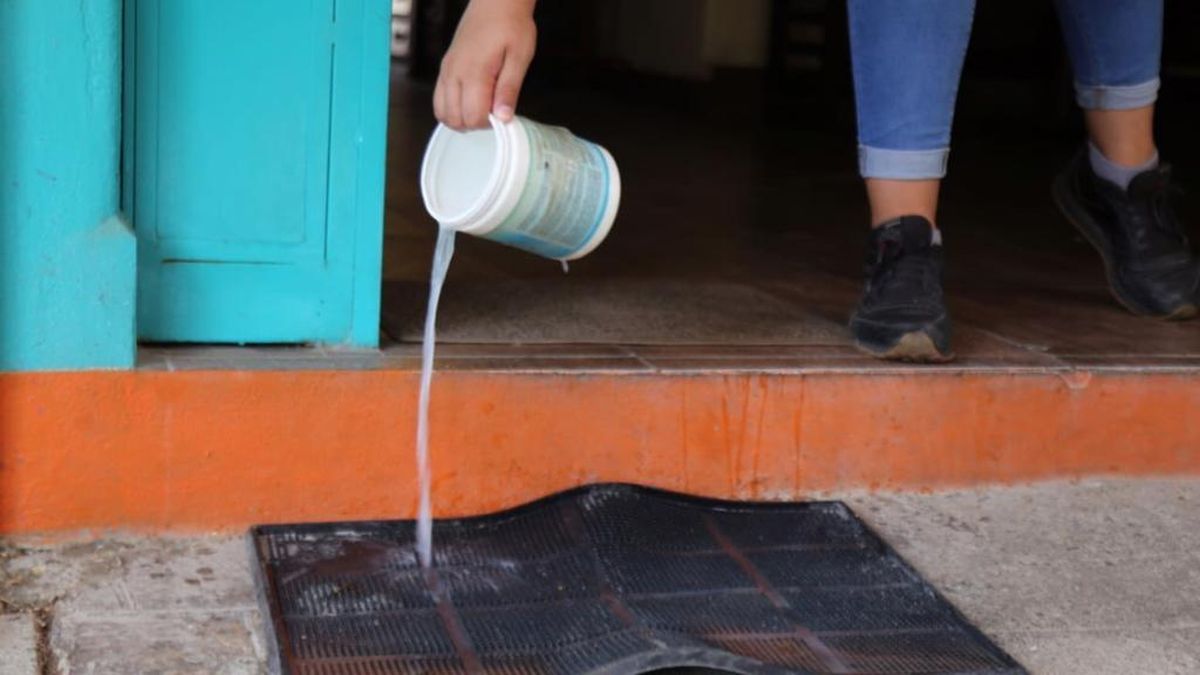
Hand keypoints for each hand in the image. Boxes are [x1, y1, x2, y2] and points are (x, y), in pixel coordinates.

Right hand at [434, 0, 536, 129]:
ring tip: (482, 109)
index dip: (489, 124)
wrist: (496, 2)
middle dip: (475, 123)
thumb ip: (509, 89)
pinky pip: (439, 99)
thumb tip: (503, 118)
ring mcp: (447, 71)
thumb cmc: (510, 25)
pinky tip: (469, 103)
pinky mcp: (445, 68)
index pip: (473, 117)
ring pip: (442, 113)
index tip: (502, 114)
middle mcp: (455, 73)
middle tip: (493, 113)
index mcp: (475, 72)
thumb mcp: (520, 56)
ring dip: (461, 119)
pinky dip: (451, 109)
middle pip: (455, 119)